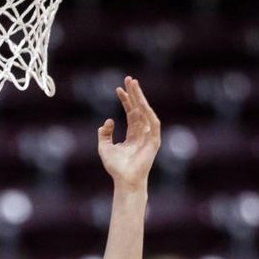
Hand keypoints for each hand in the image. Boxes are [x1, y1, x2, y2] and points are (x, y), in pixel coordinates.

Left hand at [98, 76, 159, 192]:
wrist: (124, 180)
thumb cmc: (116, 167)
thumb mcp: (104, 147)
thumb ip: (104, 134)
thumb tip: (108, 121)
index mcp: (133, 134)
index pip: (130, 112)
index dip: (125, 100)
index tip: (118, 88)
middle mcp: (142, 132)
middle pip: (139, 108)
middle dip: (134, 93)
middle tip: (129, 79)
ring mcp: (149, 136)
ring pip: (146, 112)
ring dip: (141, 98)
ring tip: (134, 85)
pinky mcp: (154, 141)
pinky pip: (152, 123)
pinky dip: (147, 113)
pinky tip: (141, 103)